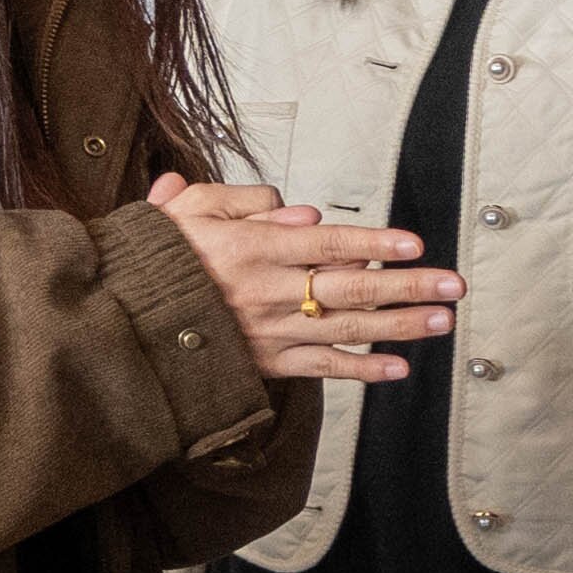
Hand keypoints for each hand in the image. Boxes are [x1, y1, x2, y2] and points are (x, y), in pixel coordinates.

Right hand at [148, 171, 463, 384]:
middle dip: (408, 288)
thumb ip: (248, 201)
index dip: (374, 245)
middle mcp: (267, 292)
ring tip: (443, 321)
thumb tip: (304, 211)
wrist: (118, 316)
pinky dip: (360, 371)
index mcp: (253, 248)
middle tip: (454, 285)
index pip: (327, 244)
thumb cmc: (160, 255)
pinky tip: (398, 368)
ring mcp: (268, 332)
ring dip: (400, 327)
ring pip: (346, 331)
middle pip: (351, 289)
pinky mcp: (264, 363)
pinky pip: (320, 368)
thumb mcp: (194, 209)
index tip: (415, 244)